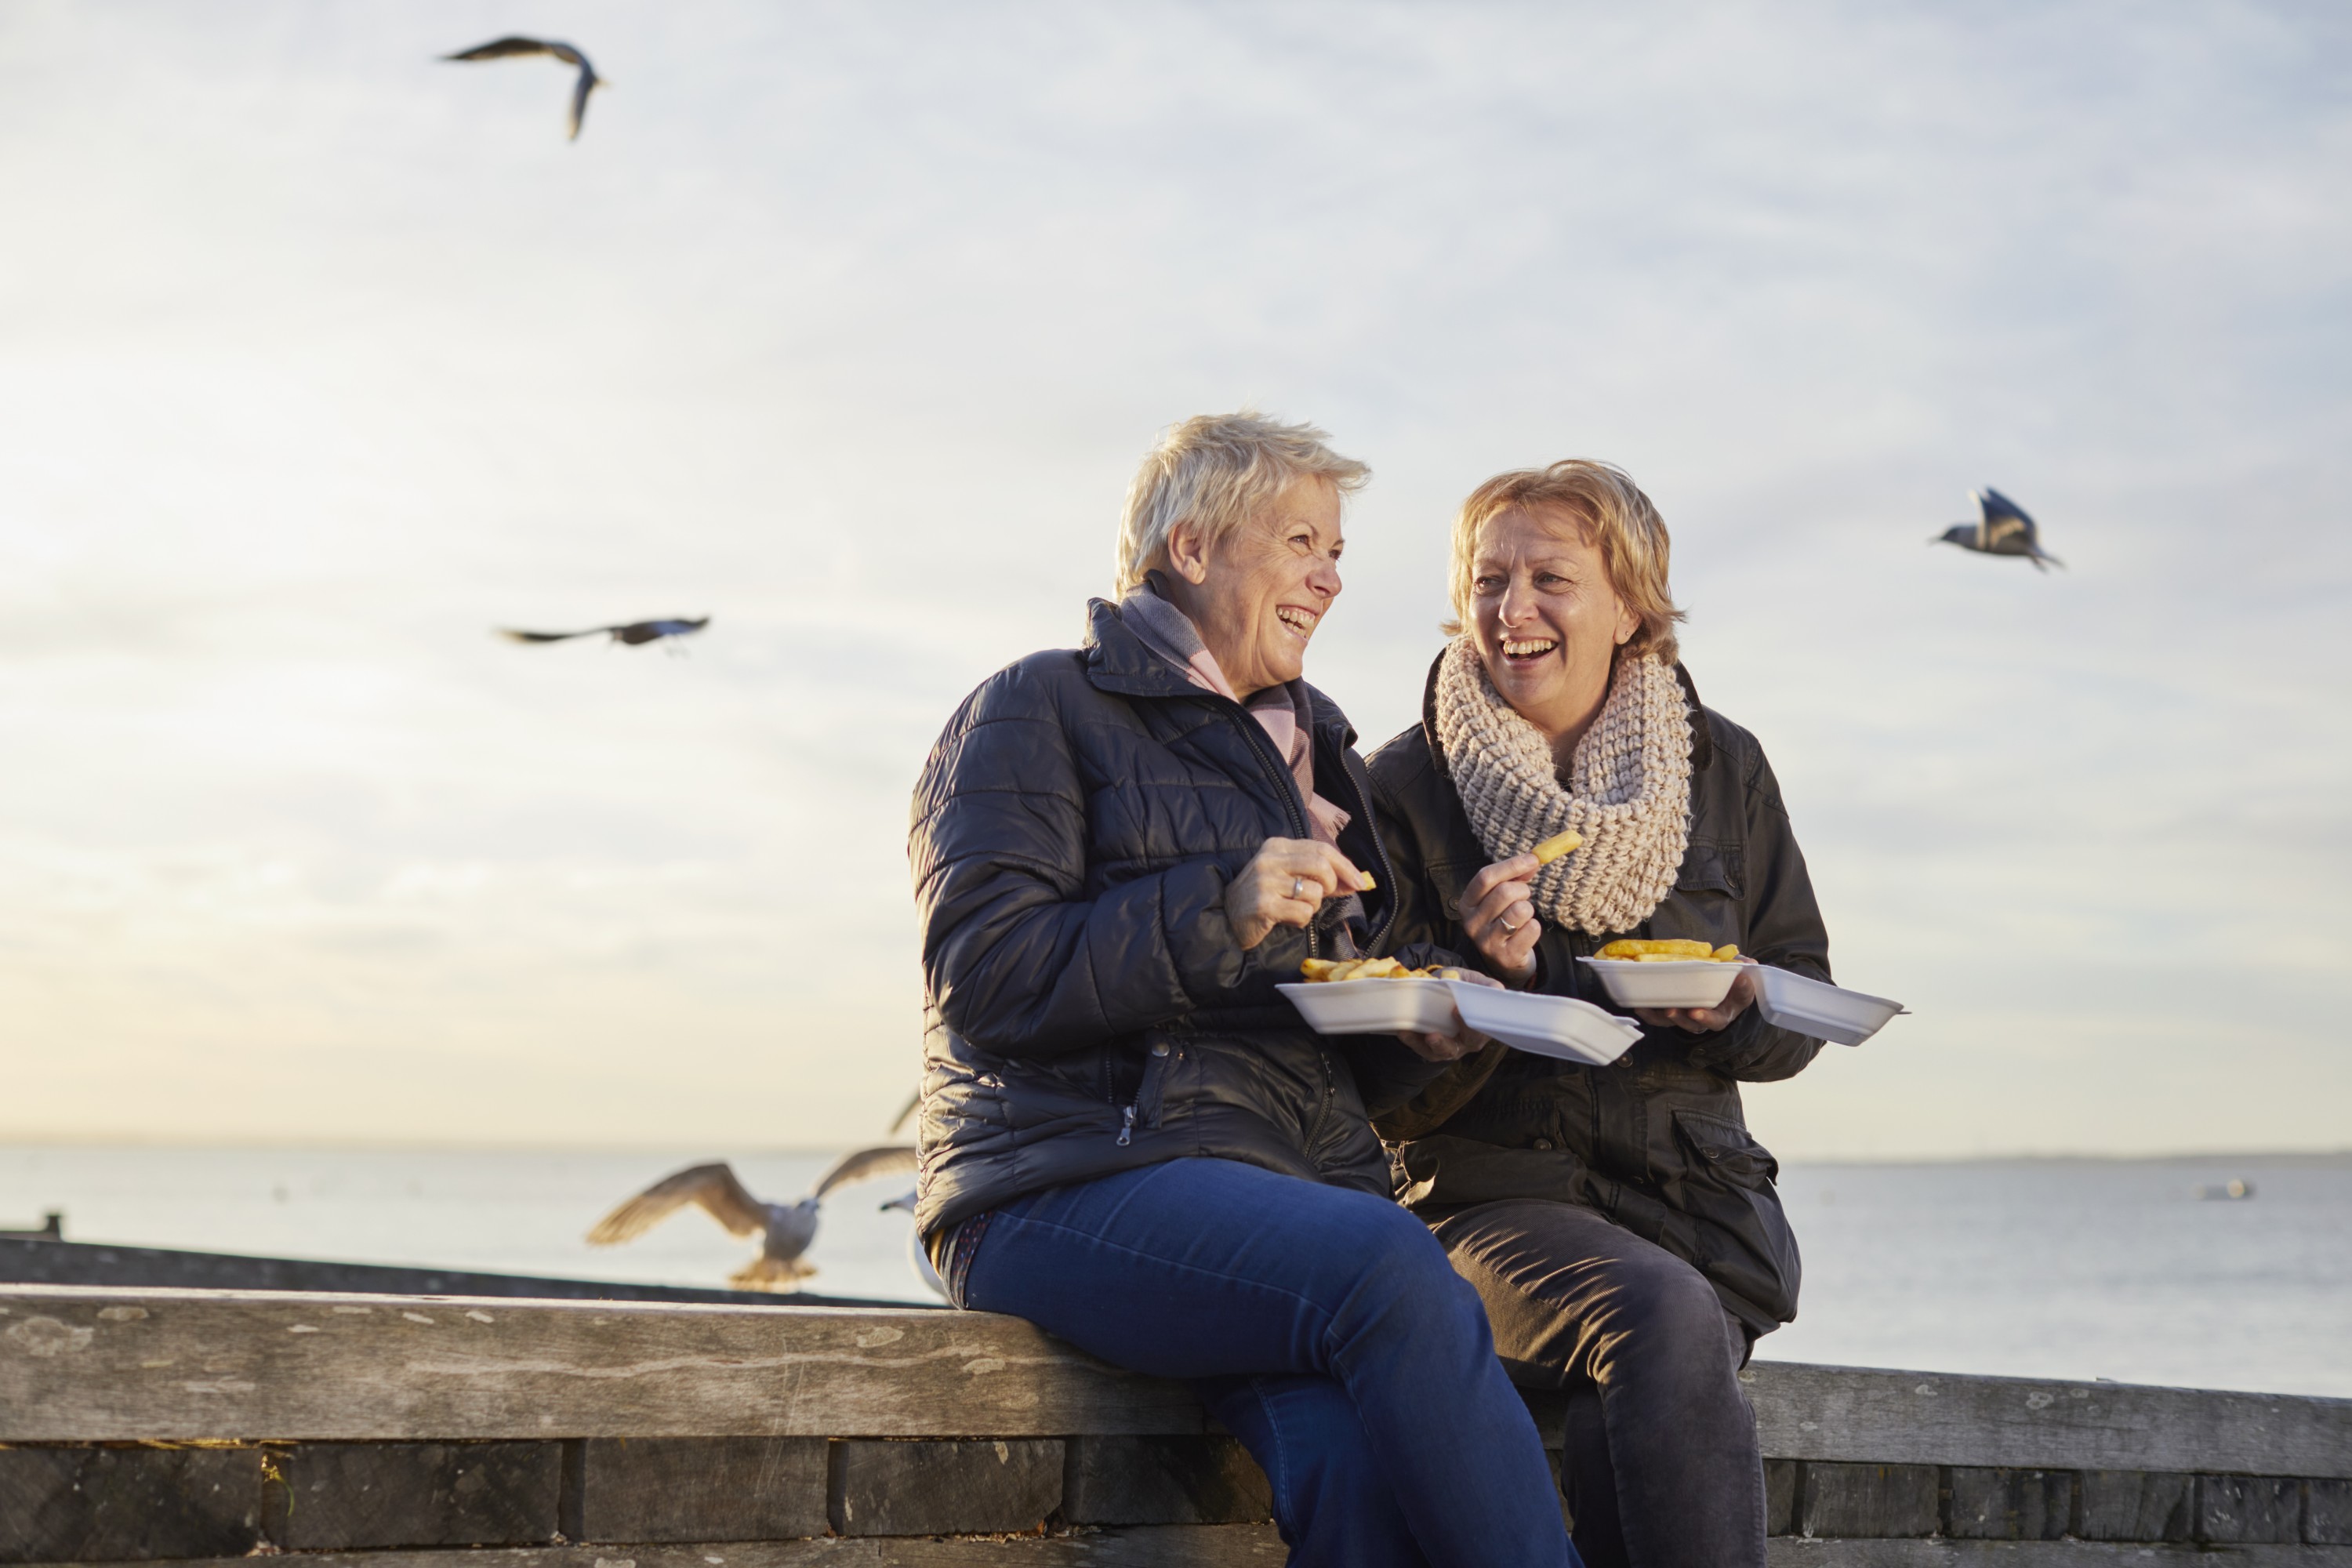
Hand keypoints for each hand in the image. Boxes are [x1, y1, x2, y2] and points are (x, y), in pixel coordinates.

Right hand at [1225, 837, 1371, 950]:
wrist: (1227, 918)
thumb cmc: (1264, 896)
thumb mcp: (1289, 878)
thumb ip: (1319, 877)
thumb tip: (1355, 882)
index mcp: (1277, 846)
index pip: (1321, 848)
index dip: (1345, 865)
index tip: (1360, 882)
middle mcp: (1270, 859)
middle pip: (1321, 865)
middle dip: (1331, 884)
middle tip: (1325, 896)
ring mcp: (1265, 881)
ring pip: (1313, 892)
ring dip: (1312, 907)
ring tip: (1295, 909)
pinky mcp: (1264, 904)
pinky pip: (1302, 913)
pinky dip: (1301, 921)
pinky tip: (1286, 919)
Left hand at [1401, 971, 1500, 1061]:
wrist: (1446, 985)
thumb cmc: (1464, 986)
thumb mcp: (1475, 981)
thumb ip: (1487, 986)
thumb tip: (1497, 990)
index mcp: (1480, 1029)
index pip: (1478, 1034)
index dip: (1469, 1028)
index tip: (1456, 1011)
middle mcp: (1464, 1042)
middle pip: (1455, 1050)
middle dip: (1443, 1044)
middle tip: (1432, 1035)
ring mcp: (1447, 1046)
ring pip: (1436, 1053)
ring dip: (1421, 1046)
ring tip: (1410, 1034)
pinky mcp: (1429, 1045)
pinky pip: (1420, 1047)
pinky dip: (1410, 1040)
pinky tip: (1401, 1030)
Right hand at [1460, 853, 1541, 981]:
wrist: (1504, 961)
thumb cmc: (1502, 921)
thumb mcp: (1500, 898)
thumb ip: (1514, 877)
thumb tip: (1532, 861)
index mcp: (1466, 904)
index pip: (1485, 877)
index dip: (1511, 865)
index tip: (1533, 859)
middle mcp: (1471, 923)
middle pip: (1505, 892)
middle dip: (1522, 891)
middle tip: (1523, 898)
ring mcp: (1487, 941)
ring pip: (1520, 910)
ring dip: (1528, 909)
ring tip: (1522, 916)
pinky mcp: (1505, 956)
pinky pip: (1532, 929)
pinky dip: (1534, 928)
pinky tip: (1524, 933)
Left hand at [1633, 961, 1758, 1032]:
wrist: (1722, 986)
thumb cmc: (1732, 984)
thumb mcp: (1743, 980)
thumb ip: (1744, 974)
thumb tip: (1746, 967)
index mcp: (1722, 1013)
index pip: (1716, 1020)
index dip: (1706, 1018)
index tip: (1696, 1012)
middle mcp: (1703, 1019)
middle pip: (1691, 1024)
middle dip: (1680, 1018)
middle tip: (1671, 1010)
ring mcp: (1686, 1016)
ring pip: (1673, 1021)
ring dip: (1661, 1015)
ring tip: (1649, 1006)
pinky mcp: (1672, 1010)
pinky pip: (1658, 1016)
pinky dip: (1649, 1012)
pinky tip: (1638, 1004)